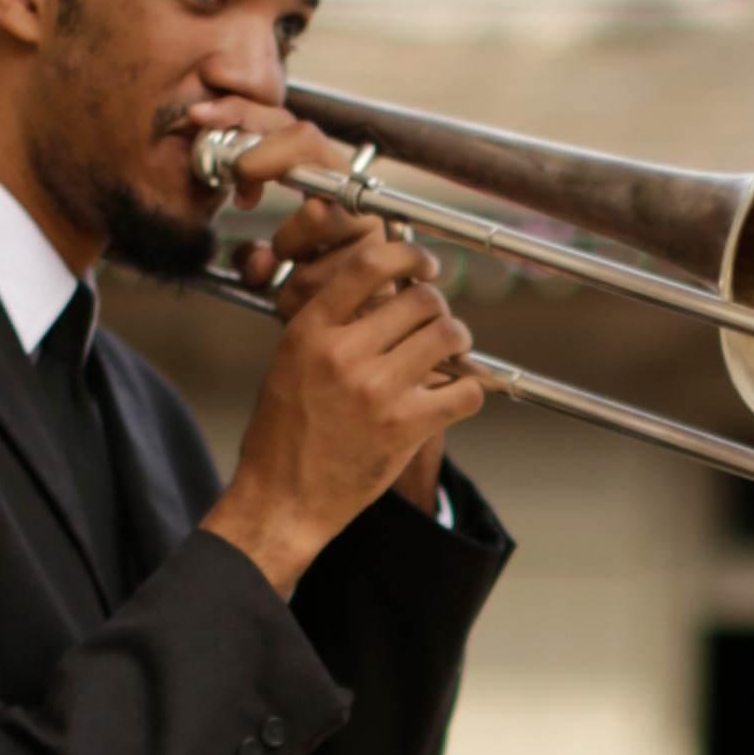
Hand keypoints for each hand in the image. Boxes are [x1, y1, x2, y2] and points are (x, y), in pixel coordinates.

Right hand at [202, 221, 482, 593]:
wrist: (283, 499)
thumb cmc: (285, 433)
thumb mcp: (289, 362)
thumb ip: (331, 325)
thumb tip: (382, 291)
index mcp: (312, 331)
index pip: (369, 265)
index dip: (408, 255)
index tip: (424, 265)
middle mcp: (345, 354)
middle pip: (420, 299)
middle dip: (438, 308)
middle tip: (437, 324)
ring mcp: (377, 390)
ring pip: (448, 336)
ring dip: (459, 342)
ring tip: (452, 354)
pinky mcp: (406, 427)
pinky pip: (465, 390)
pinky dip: (470, 390)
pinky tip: (456, 395)